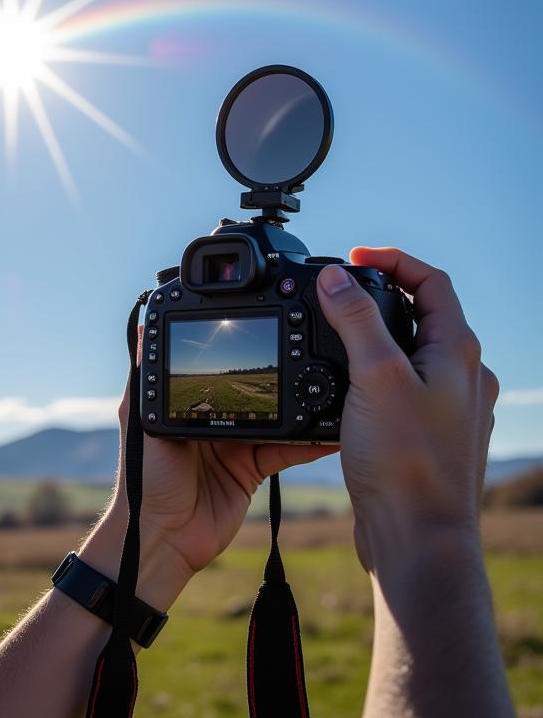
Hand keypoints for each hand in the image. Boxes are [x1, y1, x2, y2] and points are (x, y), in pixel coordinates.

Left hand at [109, 330, 336, 581]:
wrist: (164, 538)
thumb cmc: (144, 479)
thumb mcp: (141, 420)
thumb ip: (146, 377)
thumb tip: (142, 325)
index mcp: (184, 403)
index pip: (213, 370)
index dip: (232, 353)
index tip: (258, 326)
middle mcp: (211, 419)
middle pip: (248, 390)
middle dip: (272, 374)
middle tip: (302, 346)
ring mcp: (235, 443)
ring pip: (272, 415)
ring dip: (293, 402)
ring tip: (320, 379)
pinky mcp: (253, 469)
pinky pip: (285, 449)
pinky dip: (306, 440)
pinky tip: (327, 426)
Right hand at [316, 247, 498, 570]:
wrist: (418, 538)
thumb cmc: (407, 461)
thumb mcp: (374, 375)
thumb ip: (355, 319)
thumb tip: (336, 278)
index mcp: (458, 352)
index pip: (431, 282)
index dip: (392, 261)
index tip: (352, 257)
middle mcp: (462, 376)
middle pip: (422, 315)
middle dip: (378, 297)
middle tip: (337, 296)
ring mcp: (449, 407)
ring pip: (411, 353)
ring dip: (374, 337)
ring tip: (333, 339)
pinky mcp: (429, 435)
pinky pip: (403, 387)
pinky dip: (373, 374)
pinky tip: (344, 390)